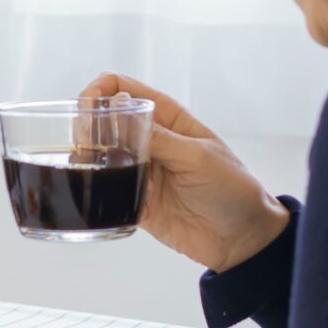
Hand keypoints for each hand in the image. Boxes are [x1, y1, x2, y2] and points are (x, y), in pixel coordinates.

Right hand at [78, 73, 289, 272]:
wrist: (241, 239)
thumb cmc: (231, 189)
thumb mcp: (198, 157)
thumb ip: (158, 136)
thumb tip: (117, 106)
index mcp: (166, 118)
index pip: (122, 88)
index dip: (99, 91)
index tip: (88, 107)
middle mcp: (148, 139)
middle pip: (103, 120)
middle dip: (87, 126)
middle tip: (86, 144)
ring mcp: (139, 169)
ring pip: (99, 154)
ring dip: (88, 158)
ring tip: (89, 169)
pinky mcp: (133, 198)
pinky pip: (105, 190)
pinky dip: (98, 190)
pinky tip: (103, 195)